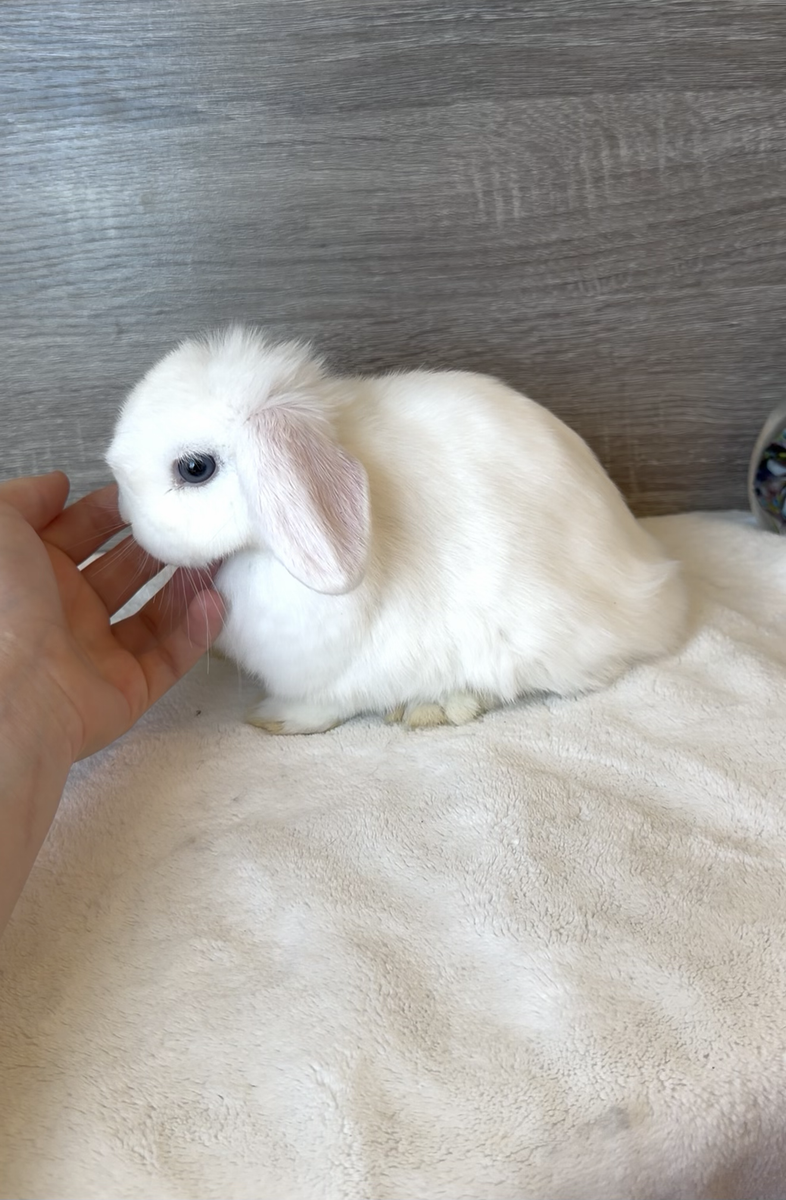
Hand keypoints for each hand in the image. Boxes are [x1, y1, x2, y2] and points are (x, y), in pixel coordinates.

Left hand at [0, 471, 223, 760]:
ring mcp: (97, 653)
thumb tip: (57, 483)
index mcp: (33, 575)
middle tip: (189, 521)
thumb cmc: (2, 607)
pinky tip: (213, 601)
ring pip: (154, 612)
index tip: (149, 492)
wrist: (12, 692)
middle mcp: (65, 612)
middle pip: (123, 570)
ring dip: (186, 583)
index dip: (112, 510)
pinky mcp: (128, 689)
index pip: (80, 533)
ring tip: (213, 555)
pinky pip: (171, 657)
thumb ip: (26, 496)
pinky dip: (197, 631)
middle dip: (157, 544)